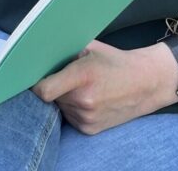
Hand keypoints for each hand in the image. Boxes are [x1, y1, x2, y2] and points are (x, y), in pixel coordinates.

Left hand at [33, 40, 177, 133]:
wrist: (145, 83)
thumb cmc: (114, 61)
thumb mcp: (90, 47)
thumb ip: (65, 51)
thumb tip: (38, 52)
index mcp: (83, 75)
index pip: (44, 90)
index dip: (34, 84)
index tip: (32, 77)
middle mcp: (83, 100)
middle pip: (50, 97)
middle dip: (52, 86)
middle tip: (64, 76)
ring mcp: (87, 118)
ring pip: (59, 107)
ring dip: (62, 98)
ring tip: (80, 87)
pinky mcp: (90, 129)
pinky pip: (69, 117)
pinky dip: (72, 108)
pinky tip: (87, 98)